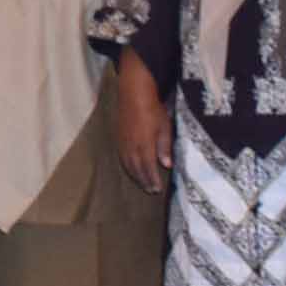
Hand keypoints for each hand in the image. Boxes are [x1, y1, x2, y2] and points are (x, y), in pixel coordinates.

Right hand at [108, 52, 170, 193]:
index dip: (152, 179)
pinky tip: (131, 169)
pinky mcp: (119, 137)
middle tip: (150, 190)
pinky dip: (127, 166)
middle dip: (144, 181)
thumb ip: (164, 147)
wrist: (133, 94)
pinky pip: (122, 157)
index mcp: (144, 145)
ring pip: (128, 164)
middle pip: (137, 169)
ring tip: (142, 184)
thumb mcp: (164, 127)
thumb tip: (166, 165)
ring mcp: (123, 142)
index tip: (157, 189)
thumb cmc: (153, 109)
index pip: (148, 168)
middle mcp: (132, 146)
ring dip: (135, 176)